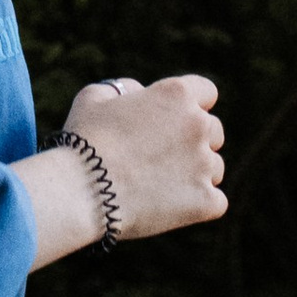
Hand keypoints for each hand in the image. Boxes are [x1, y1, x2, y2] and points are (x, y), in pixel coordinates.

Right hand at [65, 75, 226, 240]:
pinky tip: (171, 207)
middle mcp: (198, 125)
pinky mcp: (206, 201)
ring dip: (196, 174)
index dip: (191, 106)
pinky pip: (216, 202)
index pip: (206, 92)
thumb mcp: (95, 97)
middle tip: (163, 158)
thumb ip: (124, 89)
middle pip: (214, 131)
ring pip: (215, 167)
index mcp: (176, 94)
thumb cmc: (84, 141)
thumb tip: (139, 94)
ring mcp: (205, 164)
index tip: (176, 121)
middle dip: (194, 142)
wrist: (81, 190)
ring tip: (160, 186)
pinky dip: (198, 206)